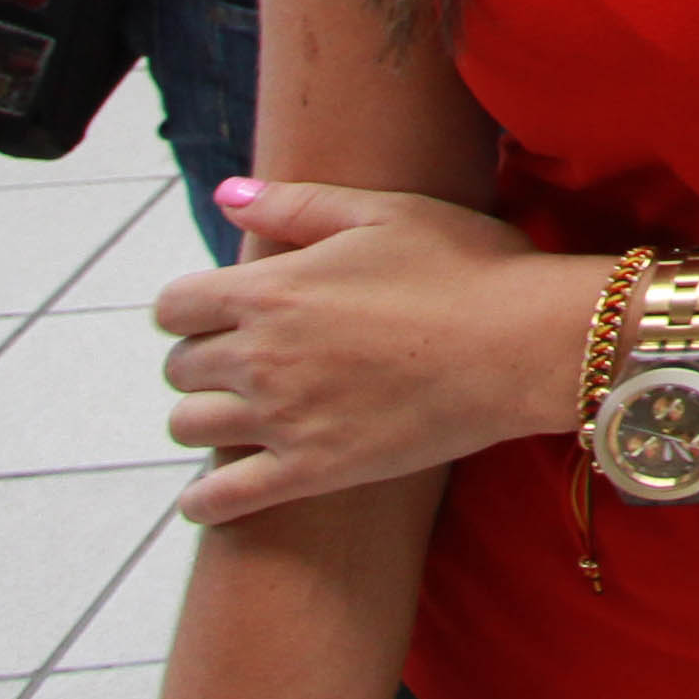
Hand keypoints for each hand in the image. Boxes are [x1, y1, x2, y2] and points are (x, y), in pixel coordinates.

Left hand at [157, 179, 594, 524]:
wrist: (525, 344)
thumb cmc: (467, 266)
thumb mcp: (384, 214)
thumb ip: (295, 205)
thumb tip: (225, 195)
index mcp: (271, 289)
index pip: (174, 305)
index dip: (190, 307)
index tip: (215, 313)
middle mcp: (262, 355)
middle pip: (180, 367)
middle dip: (200, 360)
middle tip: (240, 362)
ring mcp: (283, 418)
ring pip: (190, 427)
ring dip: (203, 419)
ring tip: (237, 416)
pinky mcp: (313, 471)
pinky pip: (223, 499)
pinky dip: (204, 502)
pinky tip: (210, 498)